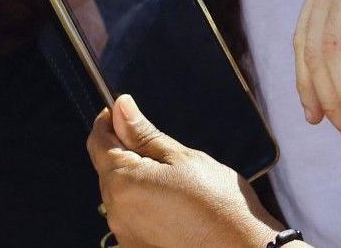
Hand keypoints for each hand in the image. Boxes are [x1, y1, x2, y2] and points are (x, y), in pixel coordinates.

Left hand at [87, 94, 279, 247]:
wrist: (242, 247)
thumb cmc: (219, 204)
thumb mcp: (182, 158)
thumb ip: (145, 134)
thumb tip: (122, 107)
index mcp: (124, 183)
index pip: (98, 143)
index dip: (108, 122)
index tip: (121, 112)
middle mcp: (116, 213)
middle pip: (107, 170)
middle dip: (125, 153)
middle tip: (160, 149)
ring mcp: (125, 235)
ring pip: (120, 195)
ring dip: (136, 180)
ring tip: (173, 181)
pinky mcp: (137, 247)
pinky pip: (132, 218)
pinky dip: (144, 206)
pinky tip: (172, 204)